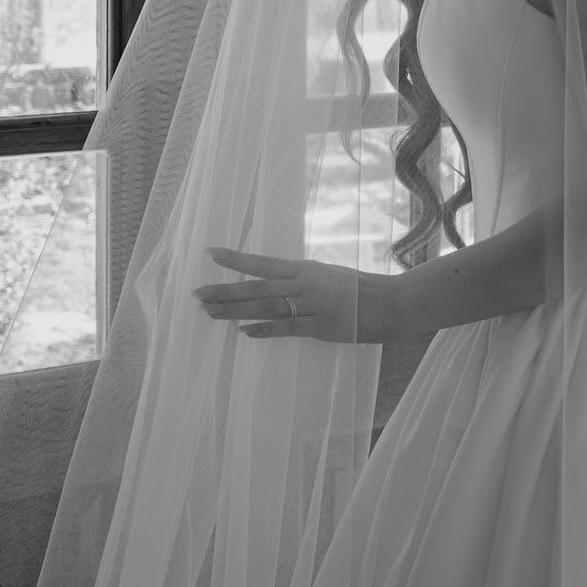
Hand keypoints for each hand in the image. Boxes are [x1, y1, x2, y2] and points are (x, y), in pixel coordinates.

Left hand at [193, 247, 396, 342]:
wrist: (389, 302)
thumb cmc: (358, 287)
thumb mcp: (326, 274)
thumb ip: (299, 279)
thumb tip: (272, 281)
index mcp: (304, 269)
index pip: (262, 263)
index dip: (236, 260)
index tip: (210, 254)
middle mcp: (304, 284)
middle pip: (257, 287)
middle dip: (225, 291)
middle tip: (197, 294)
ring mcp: (312, 306)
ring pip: (266, 307)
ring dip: (236, 311)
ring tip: (210, 313)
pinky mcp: (321, 328)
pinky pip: (287, 329)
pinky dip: (264, 330)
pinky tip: (243, 332)